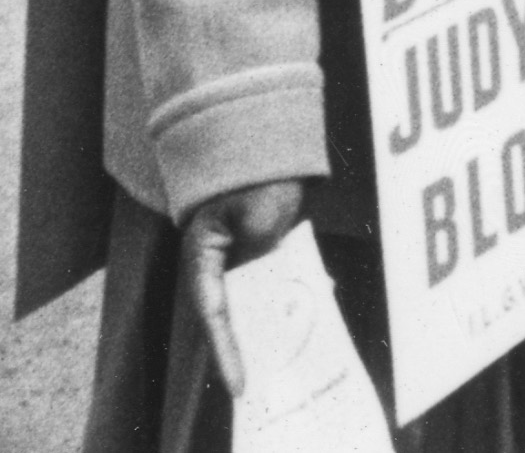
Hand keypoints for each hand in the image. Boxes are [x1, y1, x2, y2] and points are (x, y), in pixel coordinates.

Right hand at [180, 179, 313, 398]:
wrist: (272, 139)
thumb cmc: (258, 174)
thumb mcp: (260, 218)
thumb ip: (264, 256)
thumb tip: (277, 290)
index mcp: (204, 254)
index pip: (212, 313)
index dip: (226, 351)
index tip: (239, 385)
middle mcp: (219, 261)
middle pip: (234, 314)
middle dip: (252, 347)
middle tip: (268, 386)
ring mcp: (242, 255)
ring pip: (257, 300)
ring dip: (276, 321)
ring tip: (298, 352)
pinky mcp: (264, 248)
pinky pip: (276, 278)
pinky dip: (293, 291)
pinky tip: (321, 299)